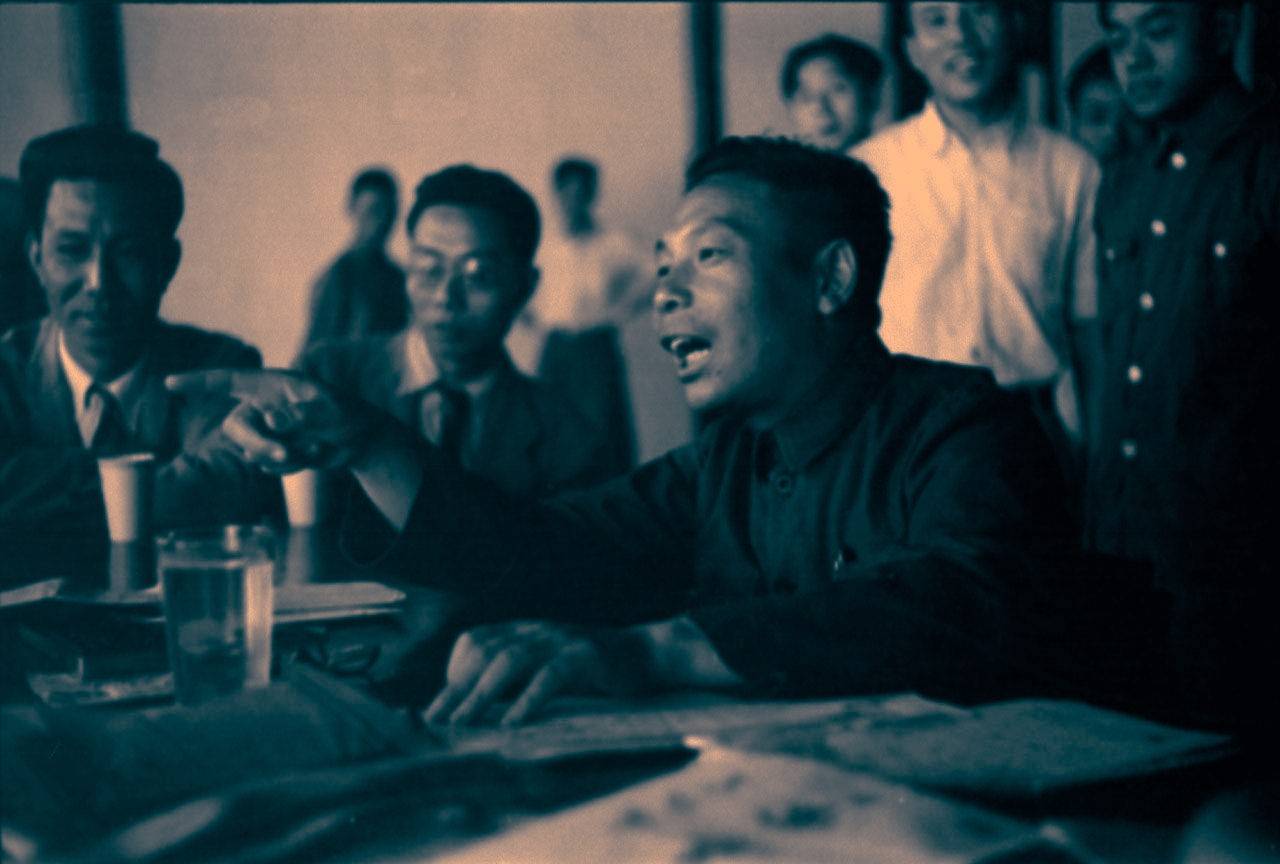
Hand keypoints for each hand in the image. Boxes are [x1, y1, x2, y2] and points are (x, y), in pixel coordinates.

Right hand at [165, 368, 375, 472]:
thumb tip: (271, 420)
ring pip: (252, 451)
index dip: (199, 382)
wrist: (362, 441)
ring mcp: (267, 431)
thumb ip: (301, 413)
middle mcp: (263, 406)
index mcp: (272, 385)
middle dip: (257, 444)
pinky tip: (315, 454)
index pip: (229, 381)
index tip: (169, 384)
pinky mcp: (274, 452)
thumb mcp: (330, 410)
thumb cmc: (348, 414)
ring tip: (318, 445)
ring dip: (286, 455)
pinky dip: (294, 464)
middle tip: (285, 452)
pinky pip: (270, 466)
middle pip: (236, 428)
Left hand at [422, 621, 653, 726]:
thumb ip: (519, 678)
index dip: (454, 670)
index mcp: (526, 629)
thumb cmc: (594, 670)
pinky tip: (512, 723)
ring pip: (509, 661)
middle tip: (435, 720)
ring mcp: (561, 639)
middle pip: (484, 652)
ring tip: (462, 724)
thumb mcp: (549, 667)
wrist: (647, 654)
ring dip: (481, 695)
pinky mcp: (585, 655)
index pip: (475, 641)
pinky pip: (550, 676)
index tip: (443, 704)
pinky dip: (527, 700)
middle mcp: (537, 629)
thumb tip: (478, 710)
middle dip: (457, 688)